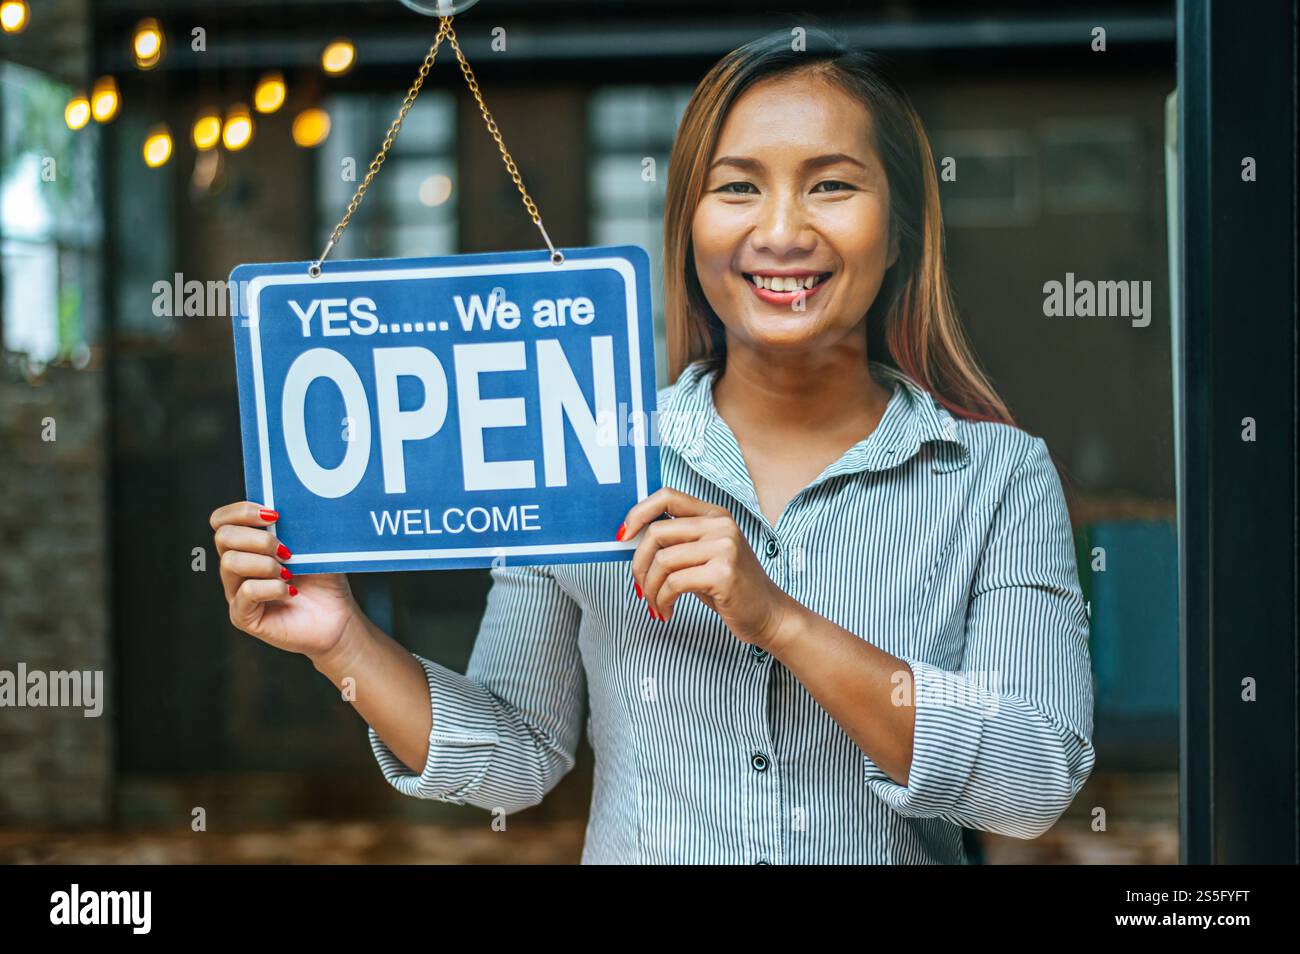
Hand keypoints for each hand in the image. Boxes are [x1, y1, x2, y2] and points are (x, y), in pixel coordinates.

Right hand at [210, 501, 358, 661]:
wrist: (337, 618)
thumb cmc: (324, 580)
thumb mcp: (313, 546)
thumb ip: (297, 525)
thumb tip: (289, 503)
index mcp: (247, 545)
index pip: (221, 521)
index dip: (241, 511)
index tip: (274, 514)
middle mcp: (235, 568)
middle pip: (223, 537)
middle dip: (259, 538)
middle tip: (287, 550)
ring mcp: (236, 592)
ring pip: (231, 563)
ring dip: (265, 564)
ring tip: (289, 573)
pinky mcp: (243, 616)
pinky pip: (246, 592)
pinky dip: (272, 588)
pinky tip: (292, 592)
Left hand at [619, 487, 797, 649]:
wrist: (768, 613)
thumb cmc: (730, 586)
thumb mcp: (705, 554)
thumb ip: (677, 541)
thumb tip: (631, 539)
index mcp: (714, 514)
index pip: (666, 496)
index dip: (638, 513)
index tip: (624, 537)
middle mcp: (720, 525)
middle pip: (657, 533)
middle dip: (639, 564)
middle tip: (640, 587)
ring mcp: (724, 547)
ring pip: (662, 561)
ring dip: (650, 589)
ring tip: (655, 604)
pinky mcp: (723, 573)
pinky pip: (674, 583)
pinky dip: (662, 601)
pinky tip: (666, 611)